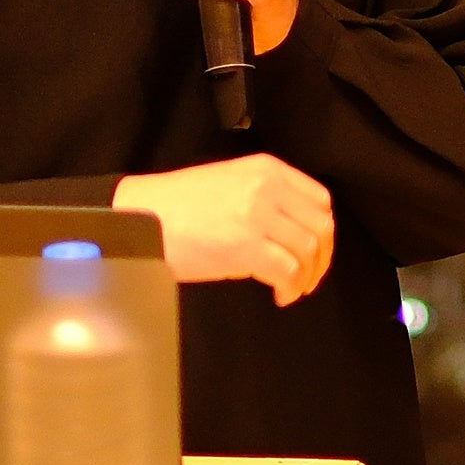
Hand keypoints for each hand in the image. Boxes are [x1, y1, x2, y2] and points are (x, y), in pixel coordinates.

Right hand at [113, 154, 334, 305]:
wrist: (142, 219)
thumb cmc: (177, 206)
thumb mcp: (230, 184)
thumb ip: (265, 197)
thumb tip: (290, 231)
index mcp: (267, 169)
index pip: (319, 199)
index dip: (323, 230)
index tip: (316, 250)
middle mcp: (268, 187)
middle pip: (320, 227)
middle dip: (321, 258)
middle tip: (308, 277)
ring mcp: (258, 216)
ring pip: (307, 251)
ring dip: (305, 277)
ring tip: (291, 289)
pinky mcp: (247, 246)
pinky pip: (287, 272)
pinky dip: (289, 288)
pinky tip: (279, 295)